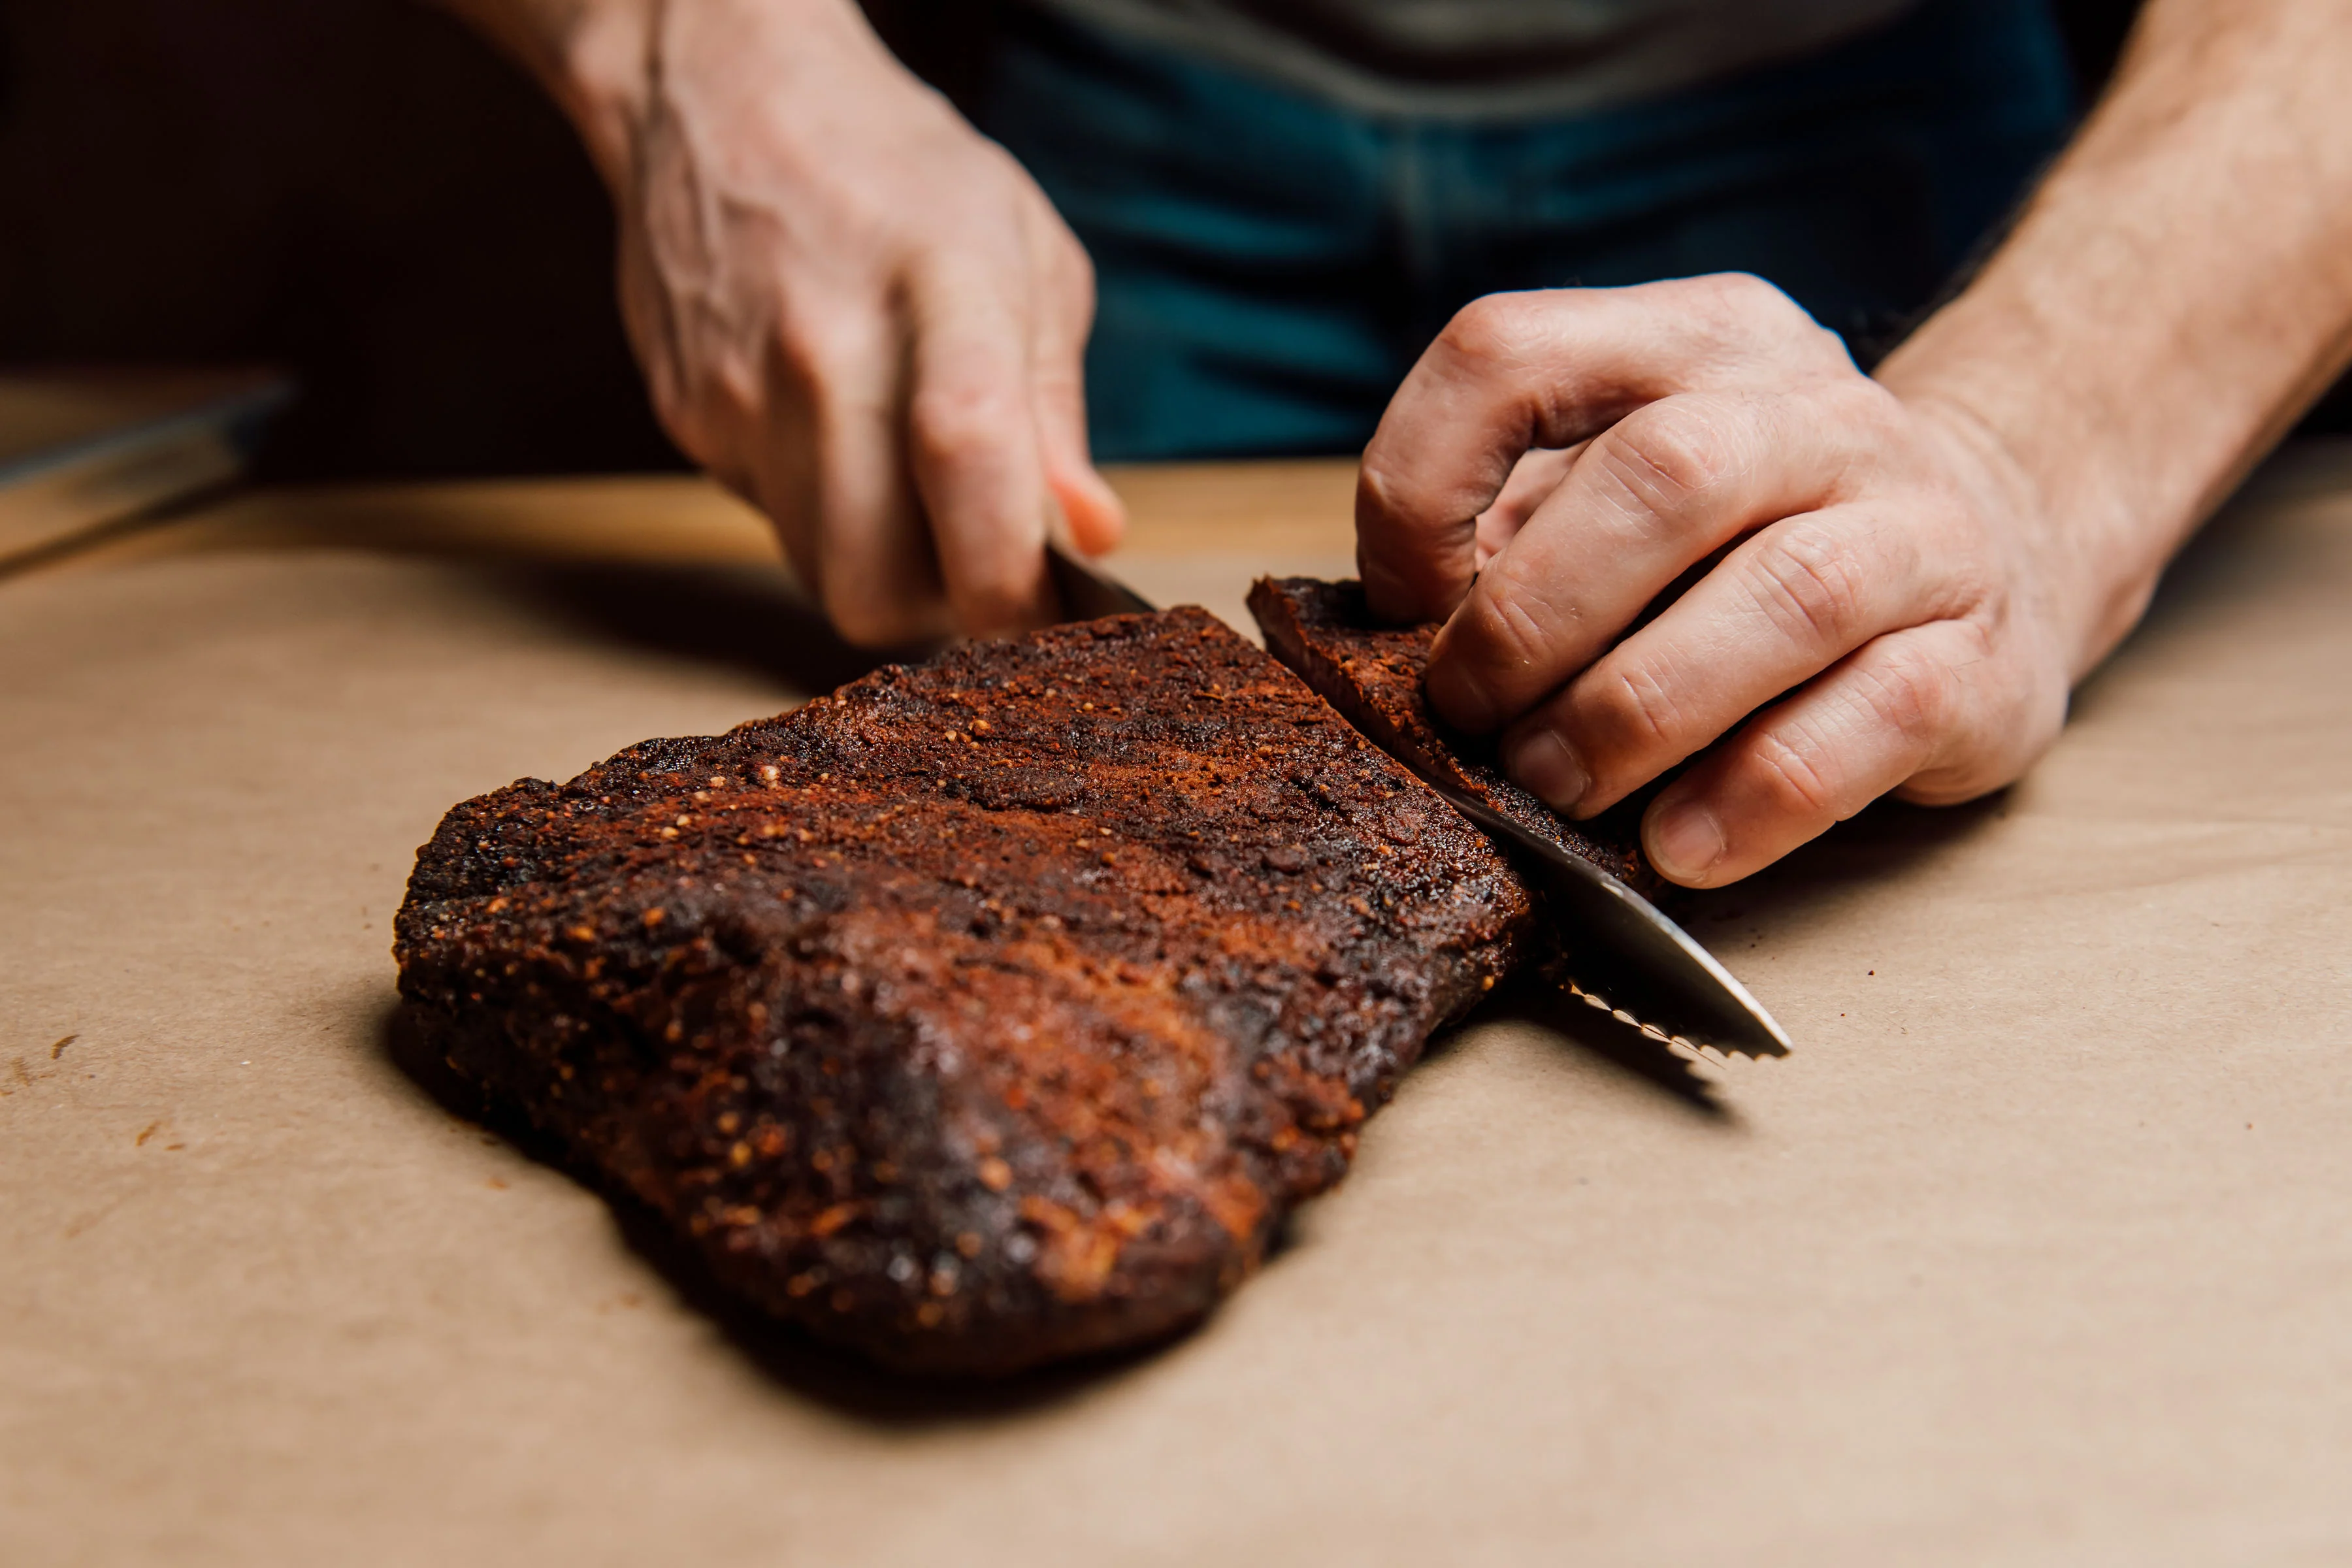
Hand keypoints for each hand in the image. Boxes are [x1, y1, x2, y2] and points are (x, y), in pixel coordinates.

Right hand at [574, 0, 1123, 643]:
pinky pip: (775, 523)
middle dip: (943, 608)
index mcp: (939, 287)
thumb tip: (1087, 532)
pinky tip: (839, 436)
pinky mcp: (691, 422)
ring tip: (910, 484)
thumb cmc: (900, 173)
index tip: (1048, 606)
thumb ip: (1054, 410)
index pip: (966, 460)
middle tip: (978, 560)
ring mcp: (741, 395)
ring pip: (821, 574)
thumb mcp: (1025, 257)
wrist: (721, 96)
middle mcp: (825, 350)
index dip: (1011, 576)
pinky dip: (825, 515)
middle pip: (877, 583)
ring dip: (883, 569)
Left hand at [1357, 274, 2083, 887]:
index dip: (1421, 480)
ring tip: (1560, 787)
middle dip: (1533, 618)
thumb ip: (1513, 531)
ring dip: (1634, 712)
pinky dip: (1752, 798)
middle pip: (1662, 475)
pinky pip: (1869, 724)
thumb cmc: (1751, 542)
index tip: (1403, 600)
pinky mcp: (1982, 658)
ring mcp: (1918, 527)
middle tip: (1473, 719)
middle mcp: (1816, 410)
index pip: (1509, 353)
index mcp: (1694, 342)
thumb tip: (1393, 636)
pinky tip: (1679, 844)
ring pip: (1781, 597)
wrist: (1999, 547)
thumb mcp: (1621, 491)